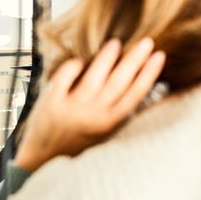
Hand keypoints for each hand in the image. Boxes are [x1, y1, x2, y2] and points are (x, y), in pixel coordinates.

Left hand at [15, 38, 164, 171]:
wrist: (41, 158)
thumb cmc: (75, 144)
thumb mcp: (102, 134)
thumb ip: (117, 113)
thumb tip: (139, 87)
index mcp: (110, 124)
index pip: (135, 94)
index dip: (148, 74)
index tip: (159, 56)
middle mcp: (93, 115)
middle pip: (120, 82)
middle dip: (135, 60)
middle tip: (147, 42)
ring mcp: (72, 108)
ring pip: (94, 77)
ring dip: (107, 58)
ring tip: (116, 43)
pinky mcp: (52, 102)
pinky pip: (65, 78)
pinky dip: (73, 67)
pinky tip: (80, 60)